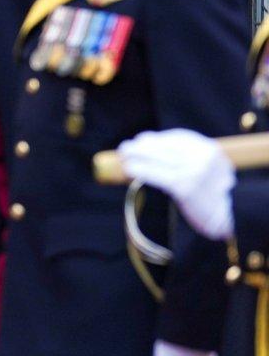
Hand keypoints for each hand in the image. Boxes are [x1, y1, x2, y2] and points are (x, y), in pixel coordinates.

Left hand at [117, 129, 234, 238]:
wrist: (231, 217)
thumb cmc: (213, 194)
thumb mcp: (208, 168)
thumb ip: (187, 157)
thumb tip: (149, 146)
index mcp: (210, 149)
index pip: (178, 138)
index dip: (156, 138)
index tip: (141, 139)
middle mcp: (203, 157)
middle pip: (165, 147)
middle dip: (142, 146)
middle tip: (125, 148)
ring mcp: (195, 171)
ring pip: (158, 159)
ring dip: (136, 157)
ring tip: (123, 158)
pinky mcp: (185, 187)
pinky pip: (157, 175)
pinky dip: (140, 170)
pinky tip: (129, 170)